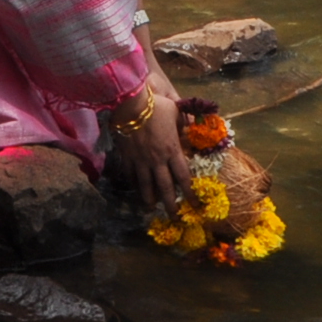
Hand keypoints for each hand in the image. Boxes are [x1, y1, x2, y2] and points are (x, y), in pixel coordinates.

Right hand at [106, 87, 191, 210]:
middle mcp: (157, 160)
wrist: (129, 104)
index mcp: (172, 150)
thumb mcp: (175, 112)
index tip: (195, 204)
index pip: (184, 177)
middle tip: (175, 217)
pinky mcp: (127, 157)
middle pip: (166, 187)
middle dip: (171, 204)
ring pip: (146, 185)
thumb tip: (190, 127)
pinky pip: (130, 174)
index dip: (190, 193)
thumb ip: (182, 123)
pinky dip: (133, 183)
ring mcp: (140, 160)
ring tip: (151, 208)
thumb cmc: (155, 106)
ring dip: (149, 199)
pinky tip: (135, 188)